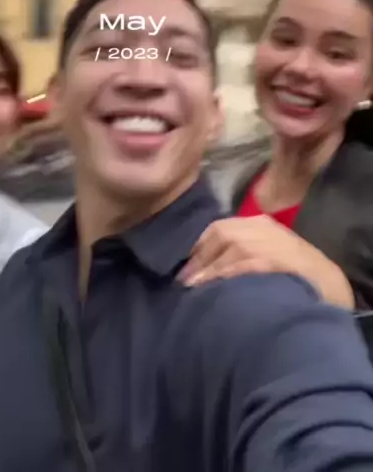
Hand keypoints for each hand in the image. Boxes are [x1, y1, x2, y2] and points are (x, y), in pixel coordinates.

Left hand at [179, 215, 354, 308]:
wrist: (328, 284)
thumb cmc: (293, 273)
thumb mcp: (267, 253)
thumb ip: (241, 253)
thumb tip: (204, 266)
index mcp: (260, 223)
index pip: (221, 227)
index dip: (199, 245)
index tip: (185, 264)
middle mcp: (264, 227)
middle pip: (221, 234)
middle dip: (200, 256)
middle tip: (183, 279)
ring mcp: (272, 240)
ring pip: (230, 246)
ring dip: (208, 267)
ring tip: (192, 286)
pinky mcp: (278, 258)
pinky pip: (244, 263)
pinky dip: (224, 273)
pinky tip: (212, 287)